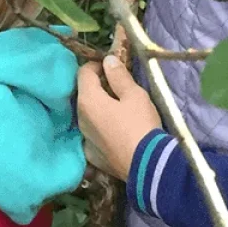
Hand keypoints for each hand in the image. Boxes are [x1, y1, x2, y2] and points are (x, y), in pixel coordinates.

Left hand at [76, 55, 161, 178]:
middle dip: (98, 87)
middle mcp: (80, 118)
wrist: (147, 166)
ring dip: (99, 108)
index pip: (83, 72)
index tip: (112, 67)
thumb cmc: (141, 124)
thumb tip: (108, 60)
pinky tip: (117, 131)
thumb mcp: (135, 95)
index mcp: (87, 100)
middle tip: (119, 87)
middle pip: (84, 94)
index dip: (97, 66)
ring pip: (88, 115)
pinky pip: (94, 135)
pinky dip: (102, 129)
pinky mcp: (92, 155)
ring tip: (120, 109)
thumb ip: (119, 76)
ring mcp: (84, 138)